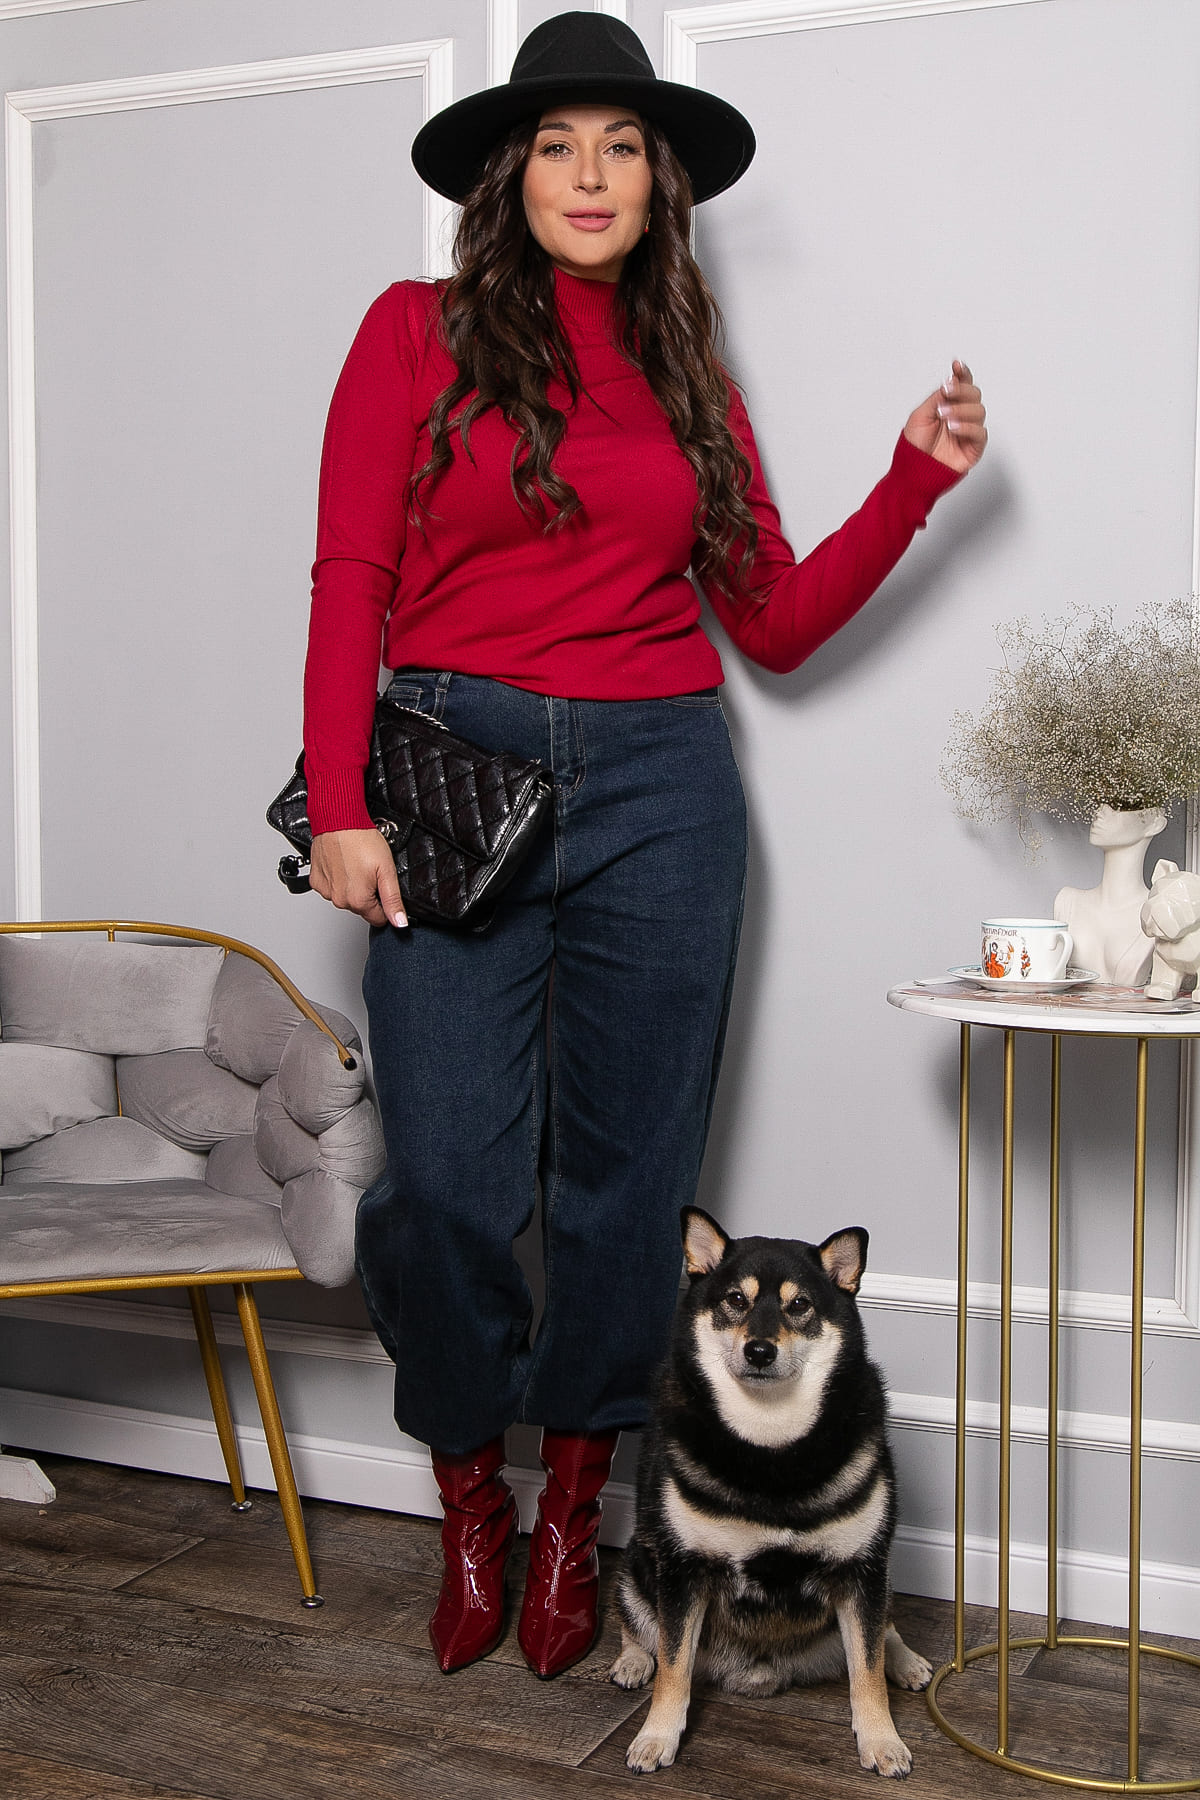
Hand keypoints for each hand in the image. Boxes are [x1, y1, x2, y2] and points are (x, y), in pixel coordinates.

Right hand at [310, 829, 407, 928]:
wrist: (337, 820)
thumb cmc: (362, 840)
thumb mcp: (386, 870)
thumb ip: (393, 900)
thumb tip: (399, 923)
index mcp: (358, 901)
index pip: (378, 918)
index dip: (384, 903)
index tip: (382, 885)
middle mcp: (339, 900)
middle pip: (362, 908)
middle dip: (368, 893)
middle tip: (369, 871)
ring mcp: (326, 891)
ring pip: (346, 898)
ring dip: (352, 886)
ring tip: (355, 864)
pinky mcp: (316, 880)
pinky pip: (331, 887)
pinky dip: (337, 878)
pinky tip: (342, 864)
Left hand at [903, 360, 986, 474]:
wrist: (913, 471)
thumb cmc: (915, 446)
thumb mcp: (920, 415)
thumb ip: (937, 398)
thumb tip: (950, 382)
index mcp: (949, 405)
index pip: (962, 384)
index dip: (962, 373)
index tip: (956, 365)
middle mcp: (962, 415)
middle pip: (974, 394)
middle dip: (961, 390)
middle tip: (946, 392)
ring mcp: (969, 431)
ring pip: (979, 410)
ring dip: (961, 409)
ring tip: (944, 416)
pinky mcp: (974, 448)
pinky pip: (980, 433)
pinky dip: (967, 427)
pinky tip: (954, 428)